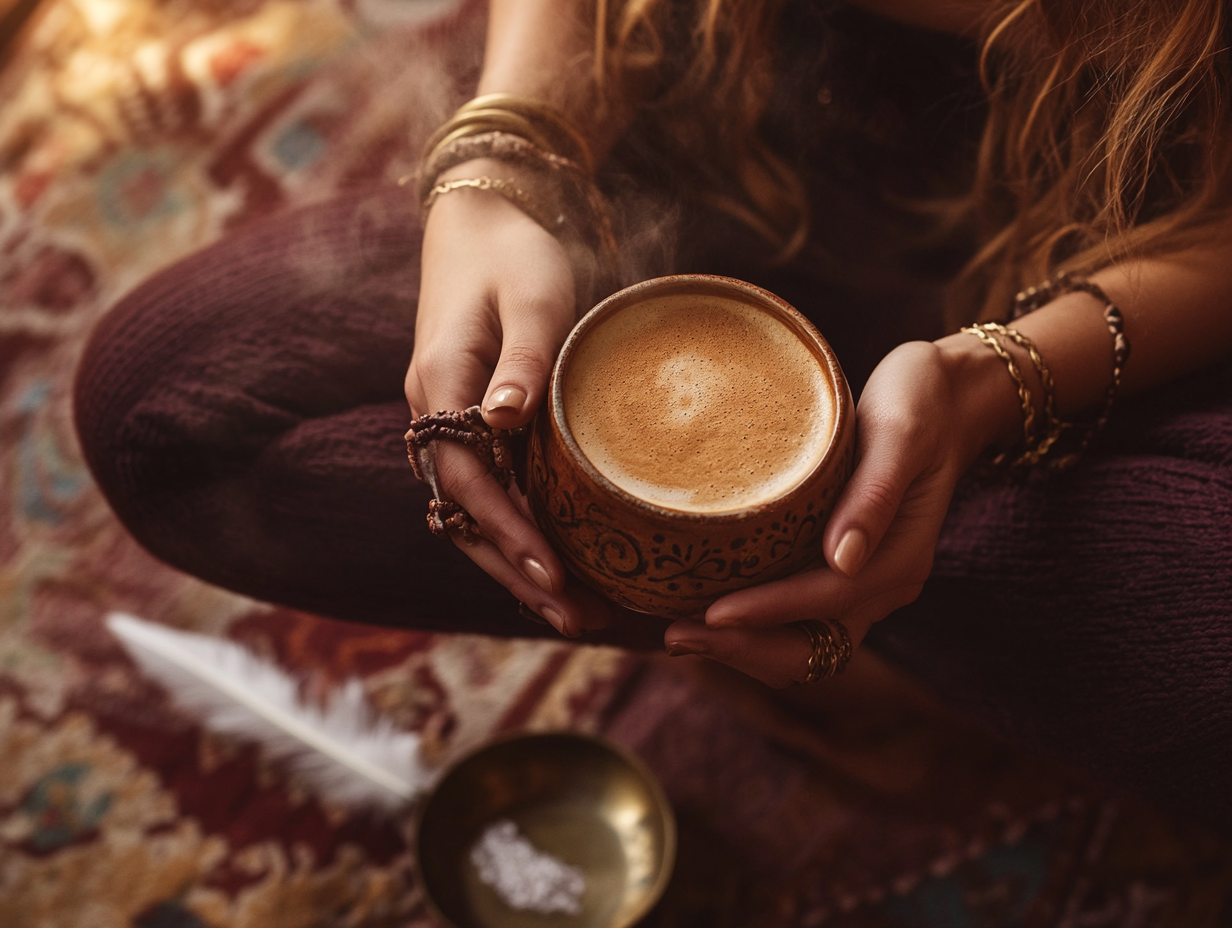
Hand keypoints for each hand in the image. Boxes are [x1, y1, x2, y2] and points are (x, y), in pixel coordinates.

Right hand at [404, 167, 611, 636]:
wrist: (483, 222)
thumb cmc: (514, 255)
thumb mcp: (533, 296)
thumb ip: (522, 361)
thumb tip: (506, 423)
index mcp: (440, 384)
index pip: (465, 476)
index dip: (507, 528)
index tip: (552, 572)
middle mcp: (434, 413)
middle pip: (463, 514)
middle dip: (517, 570)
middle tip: (577, 620)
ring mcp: (449, 422)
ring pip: (473, 514)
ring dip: (517, 564)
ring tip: (576, 614)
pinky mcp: (471, 424)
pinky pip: (488, 492)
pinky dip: (519, 534)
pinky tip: (558, 565)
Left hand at [663, 339, 1012, 686]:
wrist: (945, 400)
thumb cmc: (919, 404)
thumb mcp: (900, 434)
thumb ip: (874, 495)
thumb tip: (843, 559)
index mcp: (900, 558)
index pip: (828, 599)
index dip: (769, 611)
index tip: (711, 615)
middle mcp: (883, 584)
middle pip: (812, 648)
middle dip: (745, 649)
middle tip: (675, 636)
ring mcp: (863, 585)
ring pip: (803, 646)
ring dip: (744, 648)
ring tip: (678, 633)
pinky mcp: (842, 574)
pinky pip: (798, 621)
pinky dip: (754, 628)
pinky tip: (705, 612)